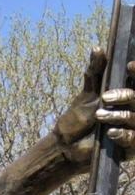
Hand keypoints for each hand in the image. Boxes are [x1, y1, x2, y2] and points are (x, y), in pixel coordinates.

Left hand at [54, 48, 134, 162]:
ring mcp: (133, 127)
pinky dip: (124, 134)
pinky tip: (111, 133)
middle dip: (125, 96)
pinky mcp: (130, 145)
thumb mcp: (87, 94)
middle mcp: (133, 109)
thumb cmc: (78, 118)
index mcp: (127, 95)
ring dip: (118, 115)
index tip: (129, 66)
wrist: (66, 146)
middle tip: (105, 97)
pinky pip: (134, 138)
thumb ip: (95, 72)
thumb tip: (98, 48)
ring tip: (99, 116)